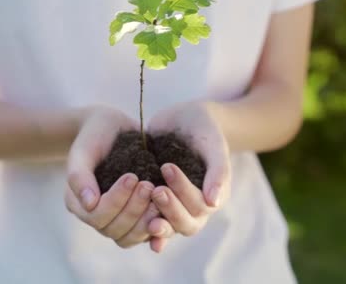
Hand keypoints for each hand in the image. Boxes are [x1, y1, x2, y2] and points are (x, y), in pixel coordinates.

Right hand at [65, 106, 159, 247]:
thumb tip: (89, 204)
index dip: (115, 201)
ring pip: (130, 237)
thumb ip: (79, 175)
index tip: (132, 176)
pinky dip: (157, 224)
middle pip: (114, 230)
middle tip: (149, 185)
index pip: (97, 216)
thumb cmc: (95, 135)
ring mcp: (117, 219)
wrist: (112, 128)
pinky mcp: (136, 216)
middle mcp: (96, 216)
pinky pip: (145, 232)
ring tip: (159, 194)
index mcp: (78, 203)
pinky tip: (168, 208)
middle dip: (133, 209)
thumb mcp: (83, 150)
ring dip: (146, 219)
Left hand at [146, 102, 231, 251]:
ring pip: (168, 227)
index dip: (183, 190)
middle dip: (170, 209)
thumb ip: (218, 172)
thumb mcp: (213, 145)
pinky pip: (150, 220)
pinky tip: (126, 223)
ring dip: (155, 221)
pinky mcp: (156, 204)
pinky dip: (141, 225)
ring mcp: (176, 207)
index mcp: (214, 197)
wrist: (184, 119)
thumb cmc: (203, 129)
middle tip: (155, 190)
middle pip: (186, 224)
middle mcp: (195, 208)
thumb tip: (214, 203)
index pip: (200, 206)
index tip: (167, 167)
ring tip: (139, 207)